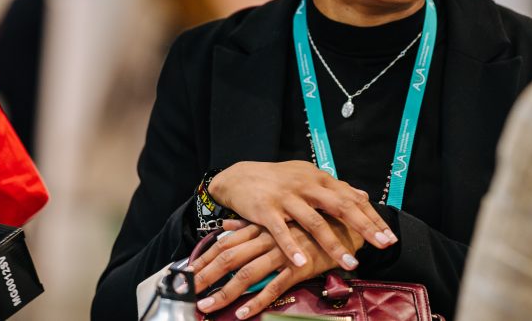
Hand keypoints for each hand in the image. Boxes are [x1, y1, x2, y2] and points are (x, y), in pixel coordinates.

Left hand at [192, 217, 357, 318]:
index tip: (186, 272)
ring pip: (246, 274)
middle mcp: (267, 238)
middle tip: (188, 292)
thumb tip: (225, 226)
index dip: (205, 258)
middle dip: (206, 276)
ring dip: (224, 292)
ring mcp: (282, 253)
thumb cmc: (309, 224)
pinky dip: (257, 301)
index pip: (225, 243)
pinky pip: (274, 287)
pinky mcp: (298, 267)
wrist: (344, 225)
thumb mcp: (277, 220)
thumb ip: (249, 225)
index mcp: (261, 227)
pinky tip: (243, 314)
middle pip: (229, 258)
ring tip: (207, 306)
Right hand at [208, 161, 396, 270]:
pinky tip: (302, 263)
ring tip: (351, 263)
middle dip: (364, 227)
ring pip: (315, 222)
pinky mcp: (266, 209)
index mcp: (320, 179)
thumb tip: (363, 196)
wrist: (240, 176)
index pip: (352, 199)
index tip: (389, 236)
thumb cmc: (278, 180)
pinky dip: (291, 247)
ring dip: (334, 244)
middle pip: (341, 207)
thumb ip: (336, 189)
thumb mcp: (309, 178)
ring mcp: (287, 197)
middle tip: (383, 245)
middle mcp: (307, 186)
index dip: (372, 217)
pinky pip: (281, 231)